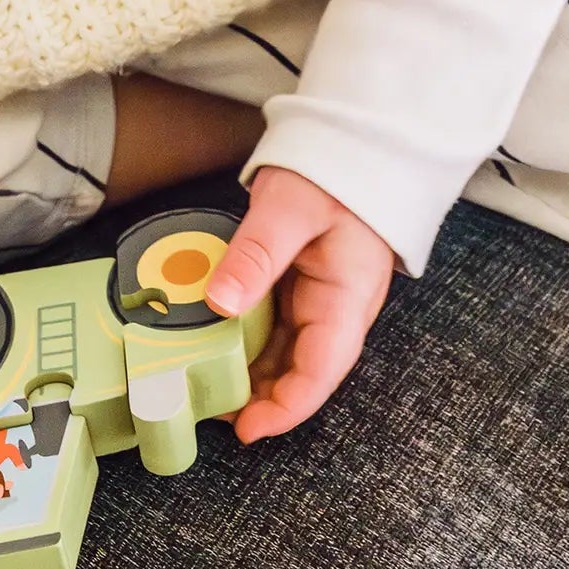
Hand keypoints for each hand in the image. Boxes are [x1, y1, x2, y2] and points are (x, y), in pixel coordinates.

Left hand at [204, 166, 395, 442]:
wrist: (359, 140)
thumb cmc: (337, 170)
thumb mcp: (290, 208)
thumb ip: (256, 255)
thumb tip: (219, 303)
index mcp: (349, 296)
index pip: (322, 368)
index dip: (288, 406)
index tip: (248, 428)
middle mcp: (340, 305)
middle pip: (303, 368)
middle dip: (263, 397)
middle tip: (212, 410)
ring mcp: (323, 295)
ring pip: (288, 349)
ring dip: (255, 371)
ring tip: (210, 385)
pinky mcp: (305, 282)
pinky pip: (278, 322)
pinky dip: (251, 338)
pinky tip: (220, 343)